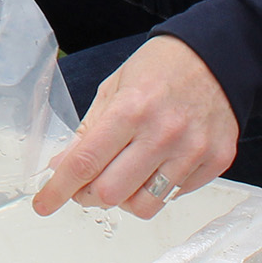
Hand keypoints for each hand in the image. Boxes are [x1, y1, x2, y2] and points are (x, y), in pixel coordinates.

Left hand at [32, 35, 239, 220]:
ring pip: (144, 205)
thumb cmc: (161, 68)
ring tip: (123, 177)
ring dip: (124, 198)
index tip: (44, 203)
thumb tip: (62, 167)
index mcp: (131, 109)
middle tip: (84, 186)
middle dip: (88, 195)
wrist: (217, 57)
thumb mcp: (114, 88)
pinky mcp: (215, 162)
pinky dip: (157, 189)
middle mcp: (163, 133)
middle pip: (111, 193)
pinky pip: (174, 196)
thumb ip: (88, 130)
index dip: (58, 189)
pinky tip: (156, 165)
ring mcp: (193, 150)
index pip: (85, 163)